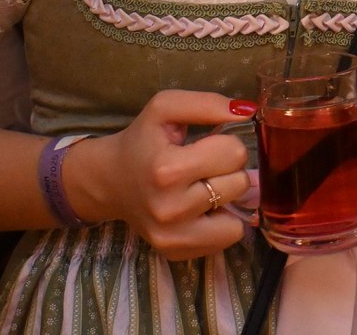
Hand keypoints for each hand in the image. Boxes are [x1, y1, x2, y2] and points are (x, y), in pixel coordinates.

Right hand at [66, 89, 252, 260]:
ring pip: (238, 216)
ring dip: (226, 198)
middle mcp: (170, 209)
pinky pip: (227, 238)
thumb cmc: (142, 141)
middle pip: (239, 183)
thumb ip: (206, 104)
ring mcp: (172, 236)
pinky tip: (201, 210)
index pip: (234, 153)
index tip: (207, 145)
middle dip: (227, 170)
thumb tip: (247, 111)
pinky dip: (221, 222)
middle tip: (204, 167)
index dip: (225, 143)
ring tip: (204, 188)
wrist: (109, 181)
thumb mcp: (165, 108)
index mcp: (167, 169)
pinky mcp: (175, 252)